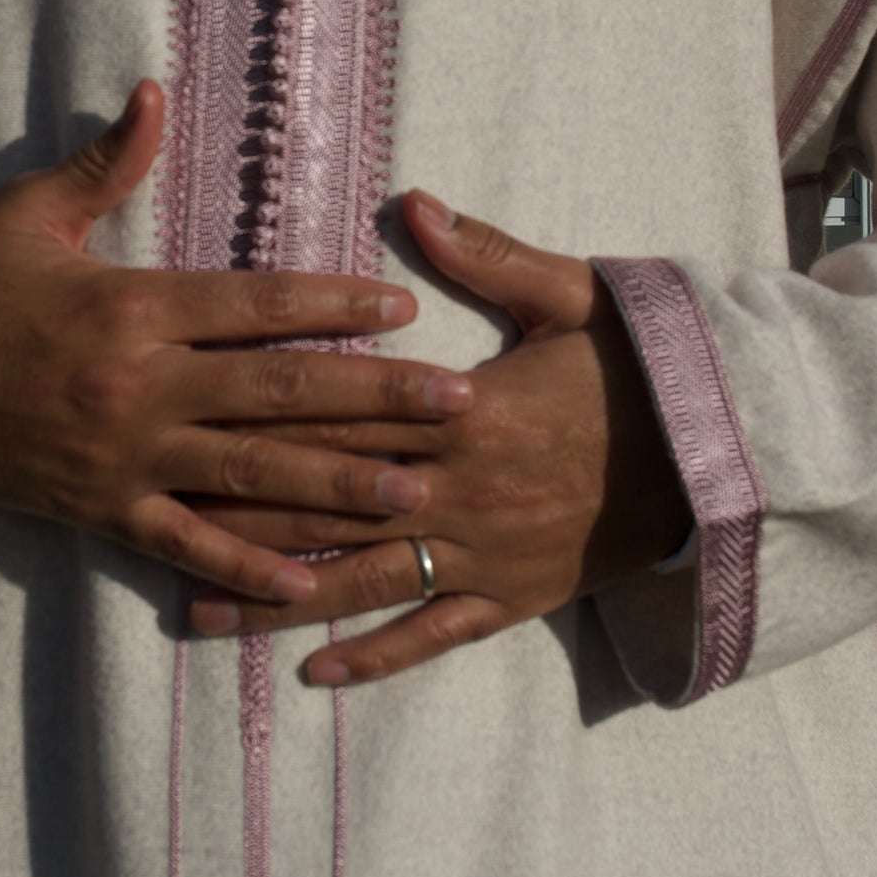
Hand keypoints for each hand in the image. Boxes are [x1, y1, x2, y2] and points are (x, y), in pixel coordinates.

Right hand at [0, 83, 474, 604]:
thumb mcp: (29, 213)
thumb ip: (107, 160)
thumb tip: (157, 91)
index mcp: (132, 306)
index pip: (255, 305)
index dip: (334, 306)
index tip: (404, 309)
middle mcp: (139, 385)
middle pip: (280, 393)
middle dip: (378, 401)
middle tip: (459, 406)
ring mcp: (123, 457)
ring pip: (252, 474)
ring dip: (341, 486)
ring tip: (418, 492)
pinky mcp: (100, 511)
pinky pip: (186, 544)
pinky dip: (247, 565)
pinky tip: (310, 581)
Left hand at [185, 192, 691, 682]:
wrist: (725, 456)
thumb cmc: (643, 368)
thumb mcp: (573, 296)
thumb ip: (488, 256)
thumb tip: (415, 202)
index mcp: (465, 411)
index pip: (343, 414)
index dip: (261, 422)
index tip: (187, 421)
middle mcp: (459, 490)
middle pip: (326, 503)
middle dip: (237, 517)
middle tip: (151, 525)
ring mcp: (481, 552)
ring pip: (360, 580)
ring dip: (276, 602)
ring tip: (198, 616)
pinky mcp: (511, 598)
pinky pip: (434, 634)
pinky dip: (377, 656)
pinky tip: (316, 674)